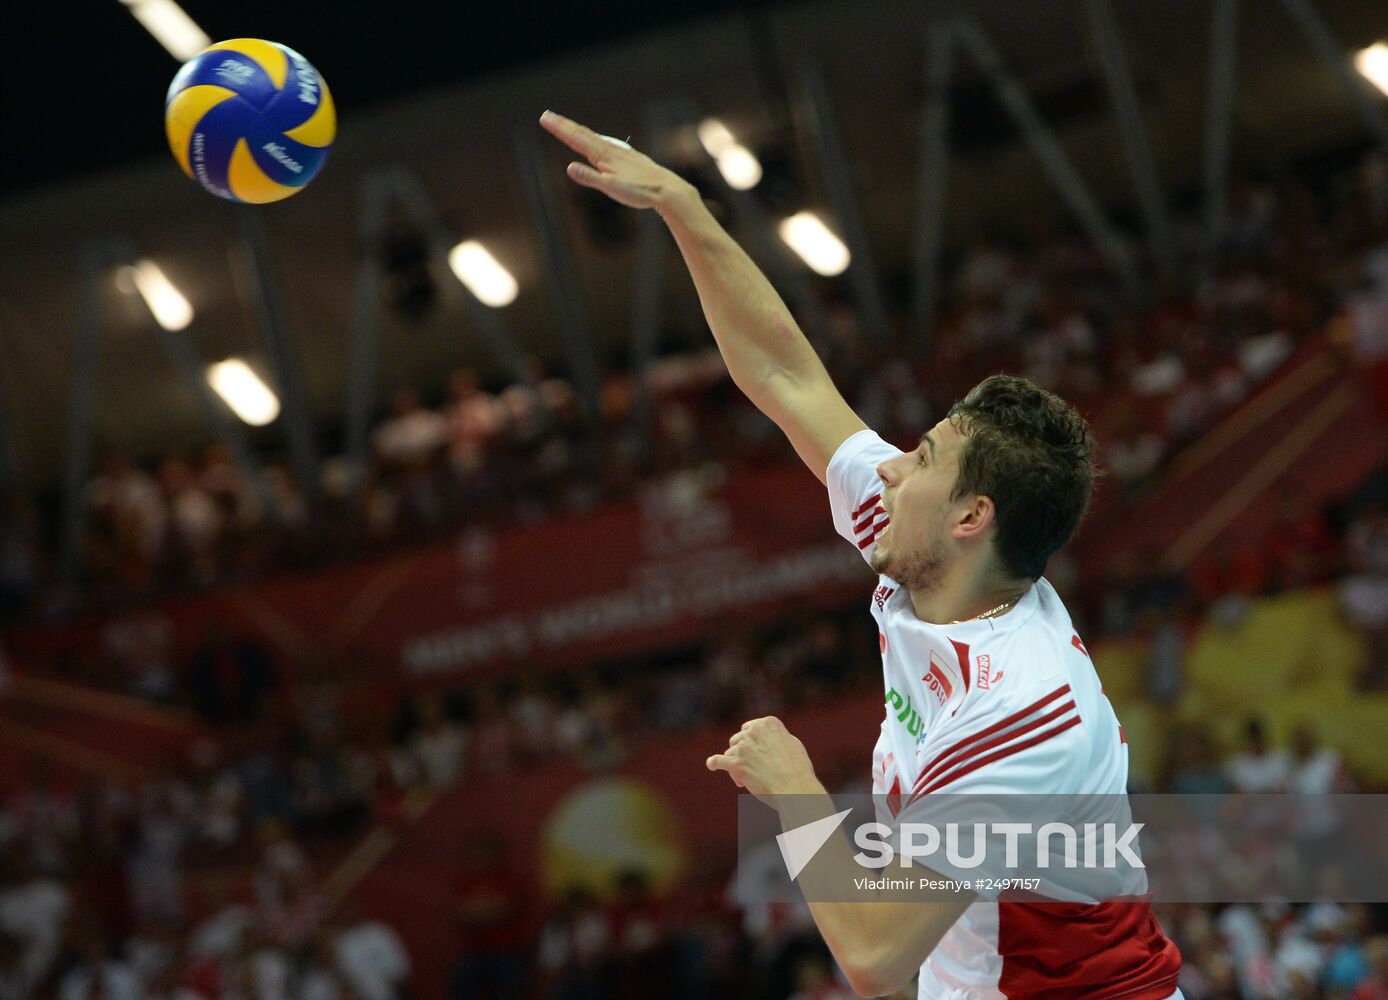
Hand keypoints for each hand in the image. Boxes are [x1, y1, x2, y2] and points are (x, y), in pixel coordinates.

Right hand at [539, 110, 696, 212]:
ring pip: (595, 138)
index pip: (576, 139)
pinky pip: (608, 144)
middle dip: (564, 126)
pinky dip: (597, 139)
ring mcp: (621, 153)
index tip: (544, 117)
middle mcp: (611, 150)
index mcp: (604, 156)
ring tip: (567, 126)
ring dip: (579, 132)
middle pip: (583, 134)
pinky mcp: (630, 158)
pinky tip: (601, 142)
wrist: (667, 189)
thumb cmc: (639, 192)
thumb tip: (569, 167)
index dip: (559, 128)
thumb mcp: (612, 189)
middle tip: (547, 115)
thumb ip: (590, 178)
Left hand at [706, 716, 819, 799]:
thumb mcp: (791, 743)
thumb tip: (767, 737)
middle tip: (753, 768)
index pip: (749, 728)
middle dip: (742, 753)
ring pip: (730, 753)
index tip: (755, 753)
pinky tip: (712, 764)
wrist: (794, 787)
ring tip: (746, 780)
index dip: (750, 742)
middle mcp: (754, 732)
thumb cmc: (797, 769)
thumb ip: (775, 737)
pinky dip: (714, 763)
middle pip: (738, 739)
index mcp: (768, 723)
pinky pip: (718, 761)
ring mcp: (743, 747)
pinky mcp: (736, 764)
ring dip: (736, 764)